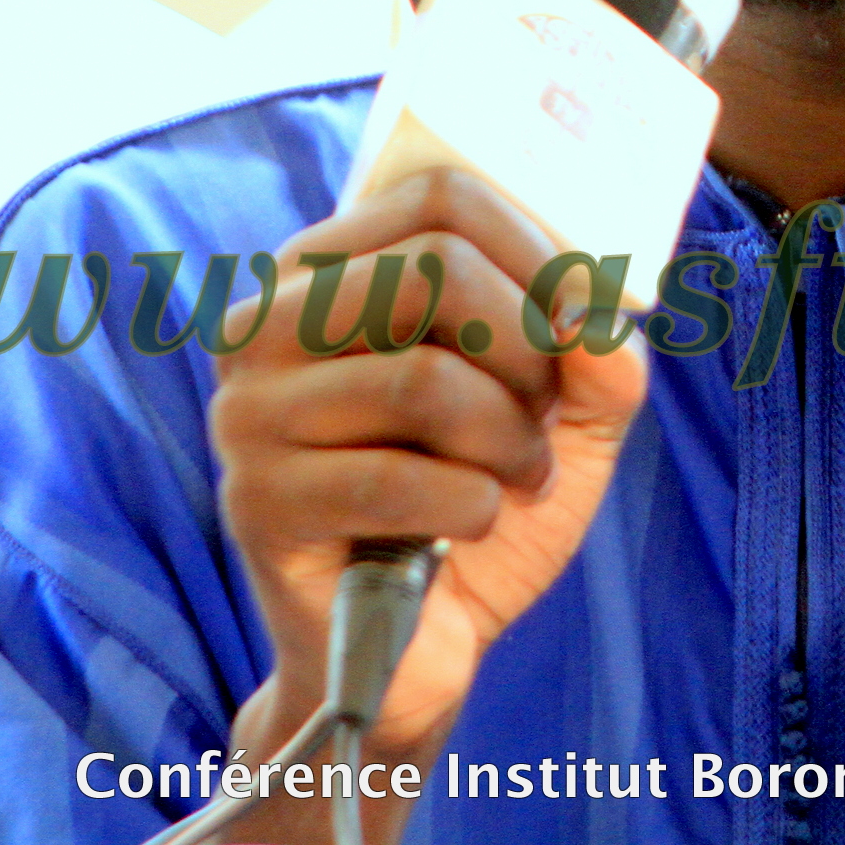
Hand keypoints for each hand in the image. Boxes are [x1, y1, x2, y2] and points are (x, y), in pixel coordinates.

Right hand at [208, 166, 648, 761]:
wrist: (419, 648)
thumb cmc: (481, 504)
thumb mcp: (564, 418)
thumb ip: (597, 356)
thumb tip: (595, 317)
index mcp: (330, 273)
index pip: (437, 196)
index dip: (533, 249)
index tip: (573, 318)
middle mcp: (266, 324)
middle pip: (433, 270)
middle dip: (526, 351)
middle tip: (541, 415)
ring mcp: (247, 411)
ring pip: (421, 378)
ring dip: (508, 439)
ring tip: (517, 477)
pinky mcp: (256, 501)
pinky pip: (393, 478)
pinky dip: (471, 506)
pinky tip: (473, 526)